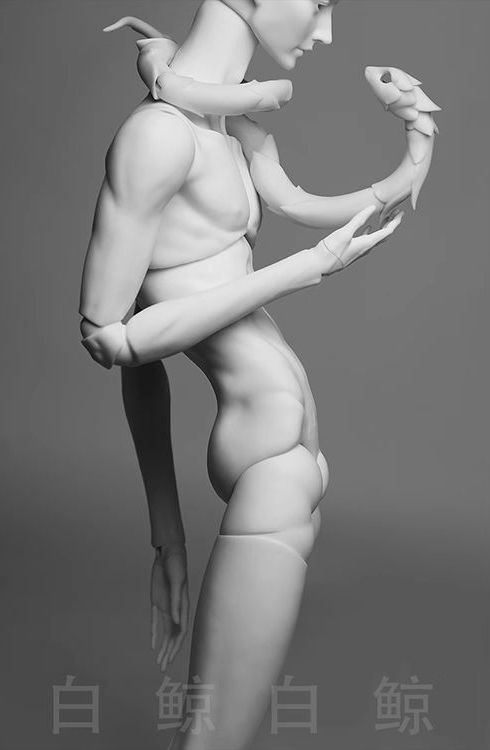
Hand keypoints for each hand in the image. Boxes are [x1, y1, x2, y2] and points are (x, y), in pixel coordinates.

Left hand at [150, 545, 188, 672]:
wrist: (168, 552)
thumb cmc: (176, 564)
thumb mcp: (177, 581)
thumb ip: (176, 601)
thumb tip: (176, 621)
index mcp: (182, 605)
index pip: (180, 630)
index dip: (176, 645)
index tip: (170, 658)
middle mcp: (175, 608)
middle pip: (173, 635)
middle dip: (169, 652)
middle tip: (163, 668)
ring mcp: (166, 605)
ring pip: (165, 632)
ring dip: (163, 647)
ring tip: (159, 663)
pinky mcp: (157, 601)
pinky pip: (156, 622)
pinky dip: (155, 634)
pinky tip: (154, 645)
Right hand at [314, 205, 403, 275]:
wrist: (318, 266)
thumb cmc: (330, 250)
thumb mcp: (344, 233)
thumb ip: (358, 220)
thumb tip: (372, 208)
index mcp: (366, 243)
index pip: (387, 232)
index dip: (395, 222)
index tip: (400, 213)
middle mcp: (365, 249)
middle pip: (384, 235)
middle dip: (391, 223)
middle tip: (395, 213)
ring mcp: (359, 251)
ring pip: (376, 238)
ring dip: (381, 227)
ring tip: (384, 218)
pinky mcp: (352, 252)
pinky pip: (367, 241)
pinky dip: (371, 232)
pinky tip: (368, 229)